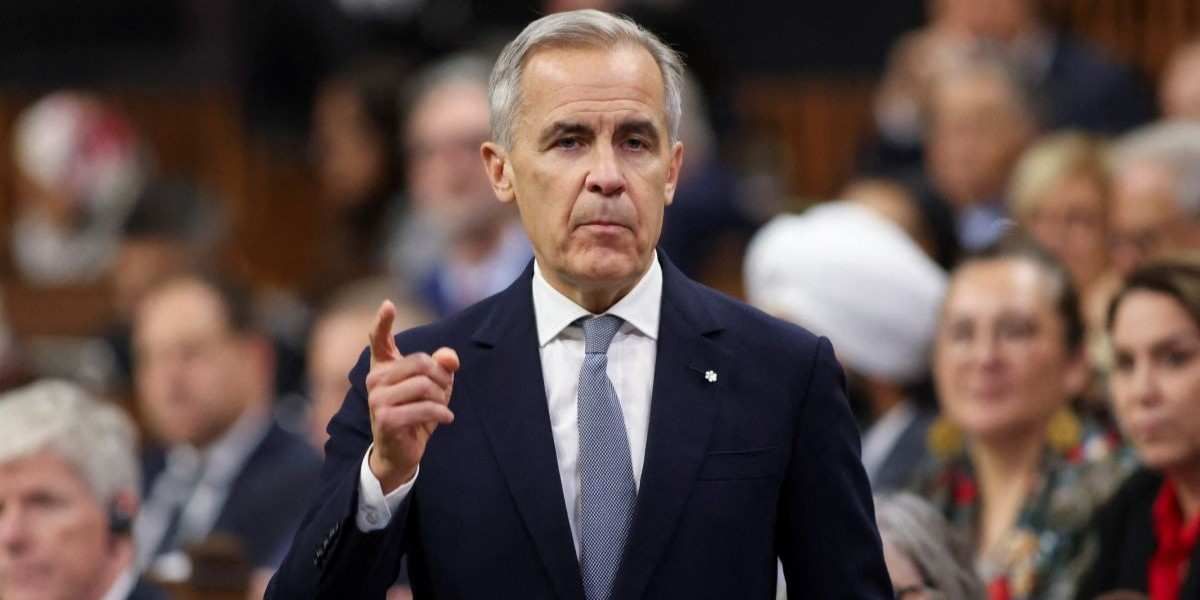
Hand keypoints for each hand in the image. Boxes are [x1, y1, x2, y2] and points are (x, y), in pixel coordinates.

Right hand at [365, 300, 459, 492]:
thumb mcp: (433, 388)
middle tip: (446, 391)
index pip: (379, 340)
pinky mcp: (386, 418)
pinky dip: (441, 413)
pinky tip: (446, 419)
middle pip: (420, 363)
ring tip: (442, 408)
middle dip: (441, 377)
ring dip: (442, 398)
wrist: (399, 453)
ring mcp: (377, 399)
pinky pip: (425, 407)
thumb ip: (442, 366)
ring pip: (424, 385)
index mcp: (382, 368)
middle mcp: (375, 380)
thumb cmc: (416, 414)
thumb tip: (450, 356)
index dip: (382, 322)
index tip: (388, 304)